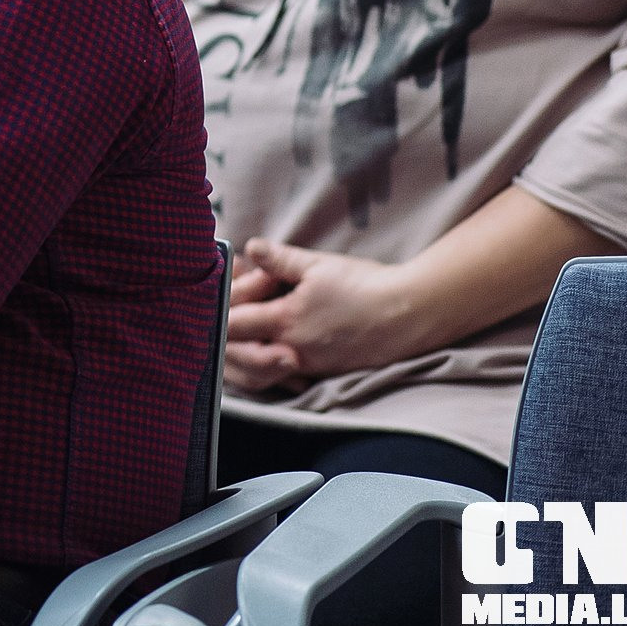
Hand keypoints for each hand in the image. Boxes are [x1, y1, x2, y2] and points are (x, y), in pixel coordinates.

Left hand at [225, 237, 422, 392]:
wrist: (412, 313)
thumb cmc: (366, 285)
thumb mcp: (318, 264)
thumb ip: (279, 259)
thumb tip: (249, 247)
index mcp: (286, 320)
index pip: (232, 324)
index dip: (219, 312)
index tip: (214, 300)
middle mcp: (293, 349)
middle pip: (240, 353)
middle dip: (226, 337)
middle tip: (223, 317)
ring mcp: (309, 365)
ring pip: (260, 369)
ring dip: (246, 353)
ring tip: (243, 333)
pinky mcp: (325, 373)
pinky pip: (285, 378)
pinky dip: (271, 366)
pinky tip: (271, 349)